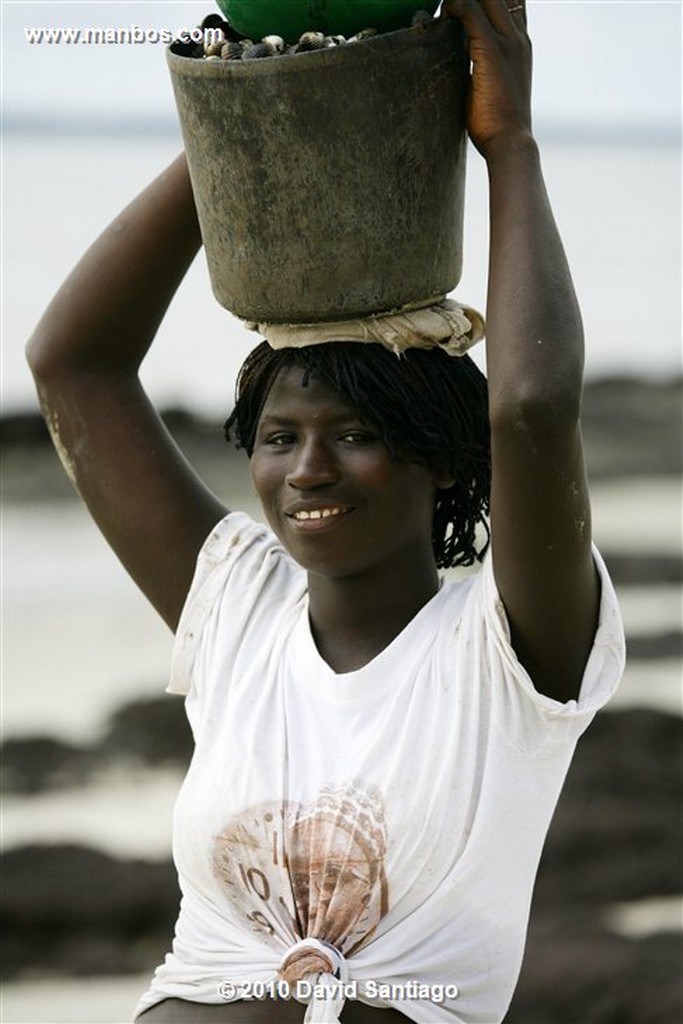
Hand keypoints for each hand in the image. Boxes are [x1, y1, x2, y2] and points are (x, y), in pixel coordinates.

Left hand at [441, 0, 532, 157]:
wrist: (510, 143)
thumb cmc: (498, 123)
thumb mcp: (494, 85)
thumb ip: (482, 65)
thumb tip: (458, 60)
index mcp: (521, 45)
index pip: (512, 3)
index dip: (490, 1)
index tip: (466, 9)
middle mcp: (518, 37)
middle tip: (451, 8)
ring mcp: (507, 42)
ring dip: (461, 1)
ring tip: (444, 10)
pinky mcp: (490, 50)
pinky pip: (470, 10)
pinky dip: (454, 6)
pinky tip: (442, 15)